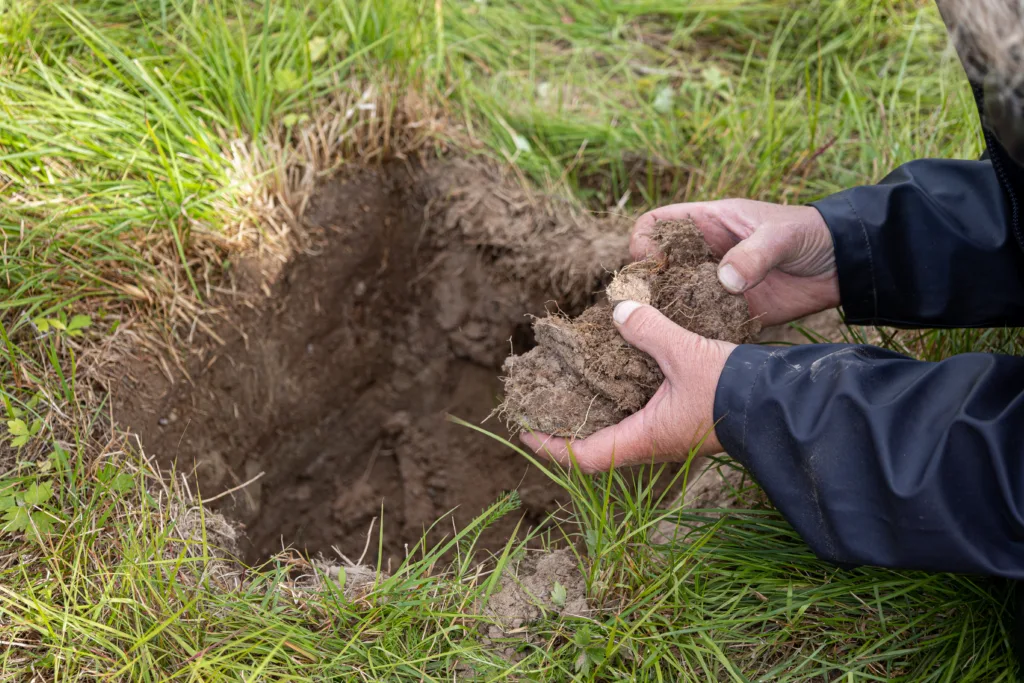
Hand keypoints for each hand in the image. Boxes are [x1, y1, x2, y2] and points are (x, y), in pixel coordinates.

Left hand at [520, 301, 734, 473]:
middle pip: (593, 446)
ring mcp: (665, 434)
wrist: (780, 402)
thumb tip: (618, 308)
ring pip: (614, 430)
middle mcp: (651, 442)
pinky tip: (612, 372)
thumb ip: (648, 330)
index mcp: (645, 438)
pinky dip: (615, 399)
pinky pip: (635, 415)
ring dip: (589, 412)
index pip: (583, 457)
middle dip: (563, 427)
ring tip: (567, 384)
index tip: (524, 428)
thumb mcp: (685, 352)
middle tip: (540, 402)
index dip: (549, 445)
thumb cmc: (733, 387)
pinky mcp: (678, 420)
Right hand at [631, 200, 838, 326]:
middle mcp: (703, 255)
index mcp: (707, 224)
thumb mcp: (783, 235)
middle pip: (656, 268)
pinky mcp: (731, 311)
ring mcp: (715, 285)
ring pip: (674, 300)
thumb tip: (724, 280)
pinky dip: (696, 335)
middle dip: (648, 287)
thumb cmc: (812, 234)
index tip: (651, 265)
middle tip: (651, 308)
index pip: (656, 225)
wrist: (846, 265)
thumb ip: (754, 254)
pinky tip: (696, 346)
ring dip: (668, 315)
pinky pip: (702, 324)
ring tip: (667, 331)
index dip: (644, 242)